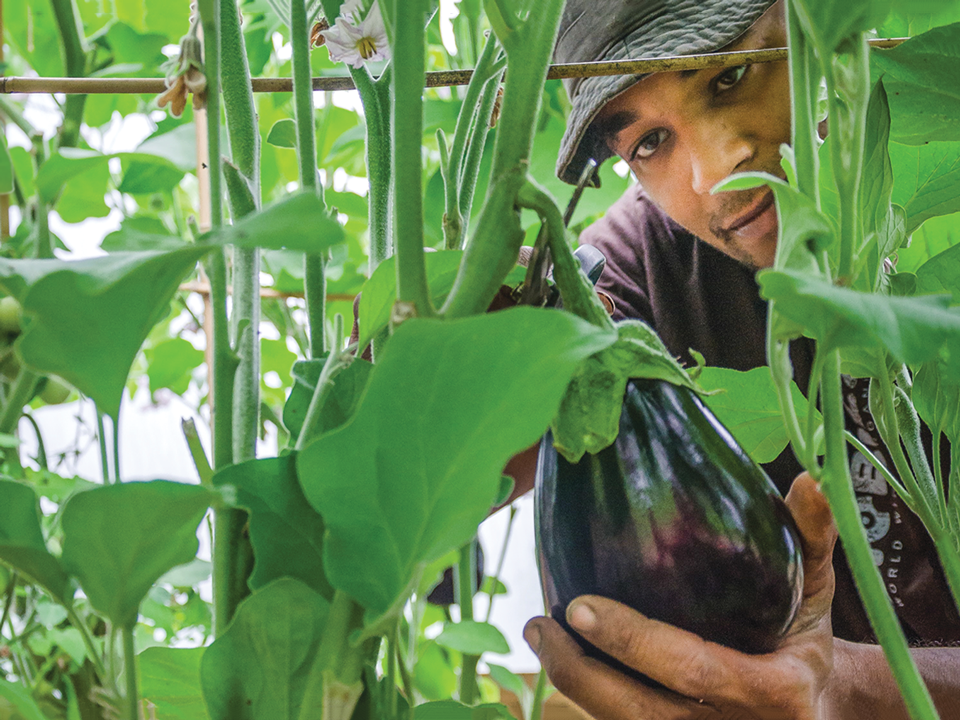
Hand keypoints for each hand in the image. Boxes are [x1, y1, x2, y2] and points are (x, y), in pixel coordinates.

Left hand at [524, 472, 839, 719]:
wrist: (820, 708)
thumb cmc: (806, 636)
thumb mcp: (818, 587)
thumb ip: (811, 536)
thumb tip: (806, 481)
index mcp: (776, 692)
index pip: (693, 670)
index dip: (633, 642)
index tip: (580, 604)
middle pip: (642, 713)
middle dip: (582, 671)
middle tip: (541, 622)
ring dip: (573, 686)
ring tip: (539, 633)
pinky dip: (590, 698)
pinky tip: (563, 658)